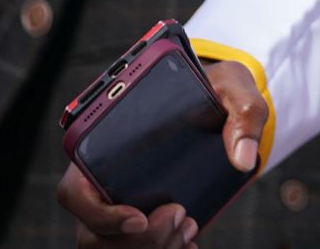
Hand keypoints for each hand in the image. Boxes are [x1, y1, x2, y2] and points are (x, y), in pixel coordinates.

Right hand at [56, 60, 267, 244]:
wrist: (218, 101)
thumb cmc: (212, 89)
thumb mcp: (232, 86)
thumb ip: (243, 111)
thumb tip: (242, 158)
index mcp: (103, 142)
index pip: (76, 192)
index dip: (99, 214)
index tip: (140, 218)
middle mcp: (102, 177)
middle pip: (93, 232)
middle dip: (138, 239)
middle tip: (181, 218)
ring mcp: (118, 200)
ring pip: (112, 246)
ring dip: (151, 248)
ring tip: (187, 226)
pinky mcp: (139, 215)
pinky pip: (133, 248)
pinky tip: (188, 242)